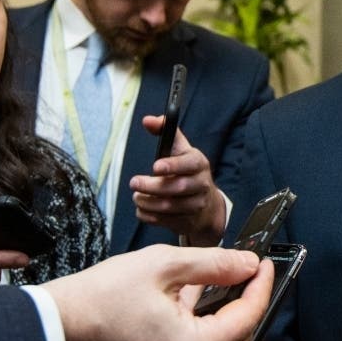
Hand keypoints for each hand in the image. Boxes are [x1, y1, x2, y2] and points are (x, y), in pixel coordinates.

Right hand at [42, 245, 273, 340]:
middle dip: (251, 302)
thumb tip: (249, 265)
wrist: (55, 328)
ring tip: (234, 283)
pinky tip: (207, 303)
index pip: (249, 316)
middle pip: (241, 336)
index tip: (264, 262)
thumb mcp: (164, 265)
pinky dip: (211, 328)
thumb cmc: (103, 295)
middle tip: (252, 270)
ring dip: (232, 316)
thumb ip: (214, 265)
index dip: (261, 285)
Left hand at [130, 115, 225, 243]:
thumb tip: (148, 119)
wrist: (206, 203)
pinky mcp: (187, 221)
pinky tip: (142, 209)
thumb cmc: (187, 171)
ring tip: (137, 196)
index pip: (188, 164)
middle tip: (134, 183)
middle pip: (177, 187)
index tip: (155, 167)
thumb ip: (165, 132)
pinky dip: (149, 215)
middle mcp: (200, 184)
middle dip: (152, 186)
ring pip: (170, 206)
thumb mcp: (180, 149)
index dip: (172, 165)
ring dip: (148, 202)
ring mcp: (195, 204)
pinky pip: (165, 220)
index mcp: (198, 163)